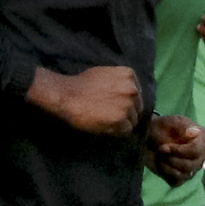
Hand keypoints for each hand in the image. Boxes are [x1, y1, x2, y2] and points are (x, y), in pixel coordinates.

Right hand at [26, 62, 144, 138]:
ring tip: (105, 120)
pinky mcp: (121, 120)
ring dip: (121, 123)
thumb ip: (120, 82)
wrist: (67, 95)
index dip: (126, 102)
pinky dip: (117, 131)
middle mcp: (132, 90)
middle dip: (126, 113)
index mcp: (129, 75)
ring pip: (132, 121)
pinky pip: (126, 131)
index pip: (136, 94)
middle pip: (137, 108)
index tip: (113, 104)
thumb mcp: (105, 74)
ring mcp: (128, 105)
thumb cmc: (81, 84)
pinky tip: (104, 125)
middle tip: (108, 114)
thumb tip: (130, 93)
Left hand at [143, 111, 204, 185]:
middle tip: (161, 150)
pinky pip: (178, 180)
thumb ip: (183, 126)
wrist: (151, 136)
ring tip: (160, 155)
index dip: (179, 150)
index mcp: (203, 138)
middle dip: (172, 158)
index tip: (164, 147)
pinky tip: (160, 163)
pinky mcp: (184, 176)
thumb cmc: (163, 127)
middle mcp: (203, 154)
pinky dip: (166, 172)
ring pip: (186, 173)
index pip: (196, 150)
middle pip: (192, 164)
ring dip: (168, 164)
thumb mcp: (172, 121)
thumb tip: (194, 133)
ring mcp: (195, 166)